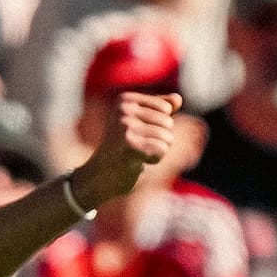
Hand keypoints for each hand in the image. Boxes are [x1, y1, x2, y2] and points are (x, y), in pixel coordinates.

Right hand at [70, 92, 179, 211]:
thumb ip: (158, 110)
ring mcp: (125, 126)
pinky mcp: (129, 144)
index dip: (159, 126)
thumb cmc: (120, 151)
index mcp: (125, 100)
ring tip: (136, 155)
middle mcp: (124, 109)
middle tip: (136, 148)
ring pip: (167, 137)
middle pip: (168, 123)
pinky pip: (161, 149)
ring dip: (156, 151)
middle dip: (159, 140)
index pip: (166, 108)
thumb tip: (178, 99)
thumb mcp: (139, 125)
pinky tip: (138, 162)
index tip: (137, 135)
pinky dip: (154, 160)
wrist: (98, 177)